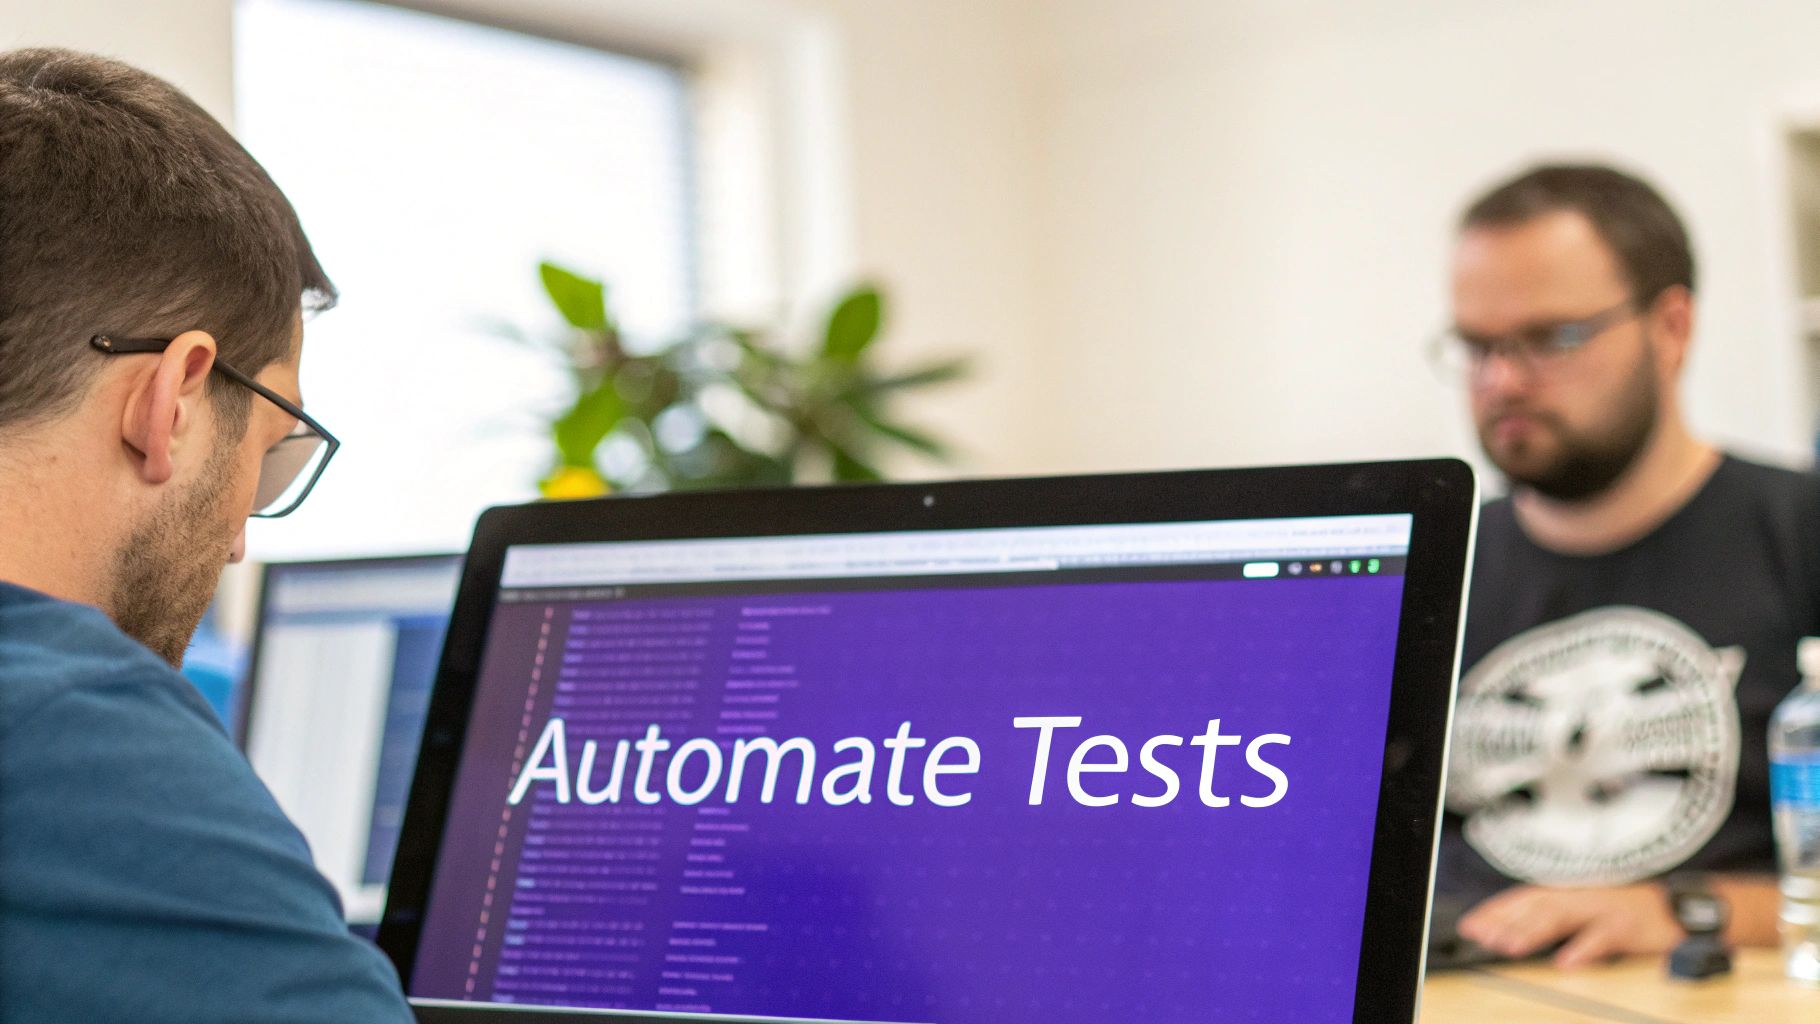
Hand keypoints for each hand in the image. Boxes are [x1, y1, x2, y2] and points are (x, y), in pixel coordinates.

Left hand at [1456, 883, 1683, 968]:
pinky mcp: (1627, 926)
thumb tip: (1513, 933)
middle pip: (1535, 906)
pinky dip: (1583, 949)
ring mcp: (1603, 909)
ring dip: (1532, 931)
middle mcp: (1580, 896)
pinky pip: (1602, 937)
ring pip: (1561, 917)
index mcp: (1568, 893)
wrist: (1677, 909)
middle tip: (1480, 937)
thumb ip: (1553, 918)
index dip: (1496, 910)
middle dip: (1505, 921)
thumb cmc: (1626, 913)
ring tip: (1510, 947)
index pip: (1523, 898)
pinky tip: (1566, 962)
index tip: (1471, 925)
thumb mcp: (1585, 911)